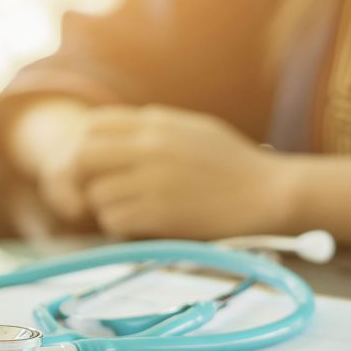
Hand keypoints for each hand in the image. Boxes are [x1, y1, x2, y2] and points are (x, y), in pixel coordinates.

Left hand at [75, 105, 292, 238]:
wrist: (270, 193)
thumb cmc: (234, 164)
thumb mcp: (192, 129)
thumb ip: (154, 127)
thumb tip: (117, 129)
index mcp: (156, 124)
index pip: (93, 125)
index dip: (85, 145)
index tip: (95, 164)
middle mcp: (149, 148)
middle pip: (82, 157)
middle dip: (81, 178)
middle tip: (95, 192)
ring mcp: (152, 181)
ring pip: (96, 194)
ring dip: (105, 207)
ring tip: (130, 210)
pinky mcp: (159, 214)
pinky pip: (114, 220)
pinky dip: (120, 226)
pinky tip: (140, 225)